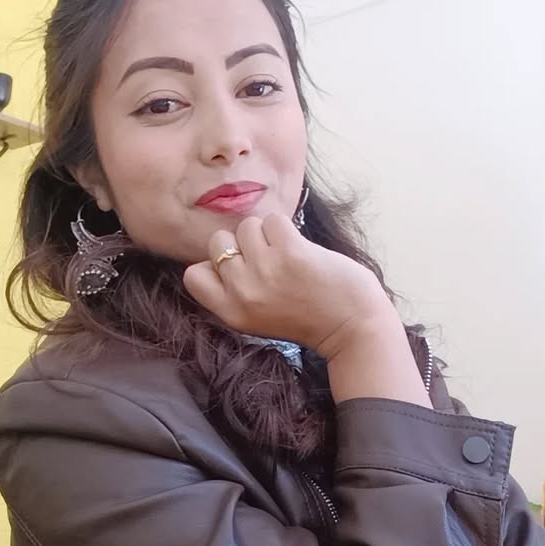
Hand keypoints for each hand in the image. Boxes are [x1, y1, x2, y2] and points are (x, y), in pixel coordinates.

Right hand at [183, 214, 394, 355]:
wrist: (352, 325)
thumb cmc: (307, 317)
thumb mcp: (256, 317)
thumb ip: (233, 290)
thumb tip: (221, 252)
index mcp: (230, 312)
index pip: (193, 275)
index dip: (213, 264)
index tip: (238, 269)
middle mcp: (242, 292)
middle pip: (218, 242)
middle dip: (242, 244)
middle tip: (269, 261)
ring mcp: (265, 270)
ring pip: (247, 226)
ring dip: (267, 234)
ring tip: (287, 255)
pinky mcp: (290, 252)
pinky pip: (273, 220)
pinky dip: (287, 229)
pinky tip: (301, 250)